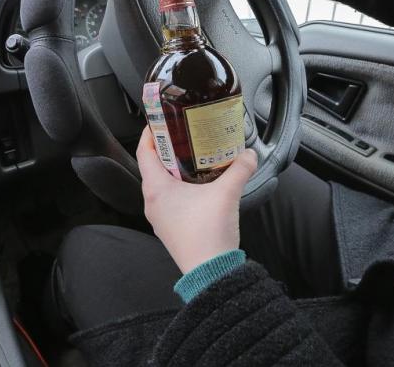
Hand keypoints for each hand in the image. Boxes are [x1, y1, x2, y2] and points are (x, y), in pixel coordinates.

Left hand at [137, 127, 257, 273]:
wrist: (211, 272)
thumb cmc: (208, 234)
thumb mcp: (227, 194)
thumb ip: (240, 169)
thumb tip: (249, 154)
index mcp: (156, 189)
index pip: (144, 152)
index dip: (151, 133)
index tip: (161, 120)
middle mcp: (152, 202)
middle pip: (153, 166)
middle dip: (168, 149)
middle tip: (184, 134)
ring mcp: (160, 217)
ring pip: (162, 184)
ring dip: (175, 169)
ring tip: (194, 156)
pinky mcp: (171, 227)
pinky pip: (170, 199)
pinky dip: (180, 187)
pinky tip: (200, 184)